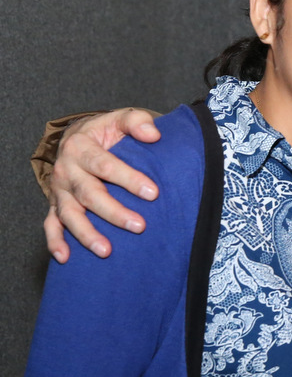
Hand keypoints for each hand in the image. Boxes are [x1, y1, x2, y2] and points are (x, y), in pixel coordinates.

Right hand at [46, 108, 160, 262]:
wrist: (80, 137)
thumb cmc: (106, 131)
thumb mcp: (121, 118)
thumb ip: (137, 121)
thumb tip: (154, 135)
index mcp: (80, 147)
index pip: (105, 165)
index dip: (129, 179)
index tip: (153, 193)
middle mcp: (66, 170)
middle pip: (89, 194)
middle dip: (113, 212)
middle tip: (139, 226)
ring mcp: (59, 190)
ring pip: (70, 214)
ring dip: (86, 234)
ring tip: (106, 250)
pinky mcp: (56, 204)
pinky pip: (52, 225)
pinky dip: (55, 242)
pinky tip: (65, 258)